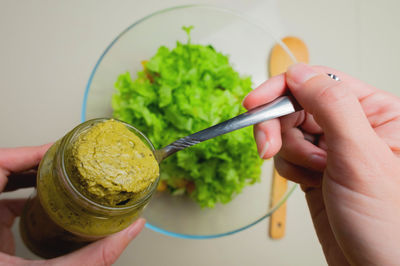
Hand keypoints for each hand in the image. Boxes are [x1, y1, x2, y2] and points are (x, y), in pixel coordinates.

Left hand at [0, 145, 144, 265]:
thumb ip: (92, 258)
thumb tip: (131, 231)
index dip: (29, 151)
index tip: (60, 149)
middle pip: (3, 168)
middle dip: (38, 161)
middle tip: (69, 160)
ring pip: (3, 181)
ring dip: (34, 175)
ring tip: (63, 172)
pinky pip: (3, 197)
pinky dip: (26, 193)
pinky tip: (48, 199)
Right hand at [243, 63, 399, 265]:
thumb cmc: (388, 224)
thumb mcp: (361, 157)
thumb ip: (331, 106)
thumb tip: (299, 73)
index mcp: (376, 112)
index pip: (318, 80)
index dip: (281, 88)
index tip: (253, 103)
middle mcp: (352, 126)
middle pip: (296, 105)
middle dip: (279, 127)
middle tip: (268, 146)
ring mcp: (332, 148)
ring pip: (287, 131)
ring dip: (290, 154)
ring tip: (313, 174)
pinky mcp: (316, 168)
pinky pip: (286, 154)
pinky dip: (289, 168)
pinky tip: (309, 182)